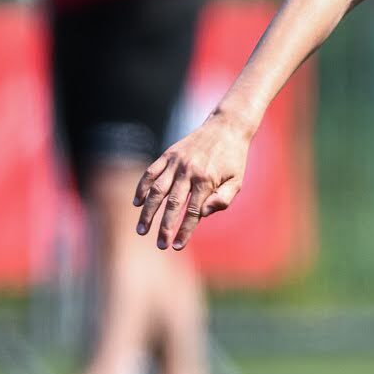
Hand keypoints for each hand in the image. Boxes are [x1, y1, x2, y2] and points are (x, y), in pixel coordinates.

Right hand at [134, 112, 252, 249]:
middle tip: (159, 245)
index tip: (176, 246)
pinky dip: (142, 187)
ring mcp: (176, 162)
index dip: (184, 231)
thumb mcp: (237, 180)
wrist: (227, 127)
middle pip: (172, 204)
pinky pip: (151, 172)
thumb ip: (223, 199)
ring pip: (157, 190)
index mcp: (207, 180)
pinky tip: (136, 203)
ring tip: (141, 230)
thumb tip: (203, 214)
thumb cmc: (233, 159)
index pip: (193, 212)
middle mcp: (188, 171)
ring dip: (147, 212)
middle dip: (164, 227)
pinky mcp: (168, 154)